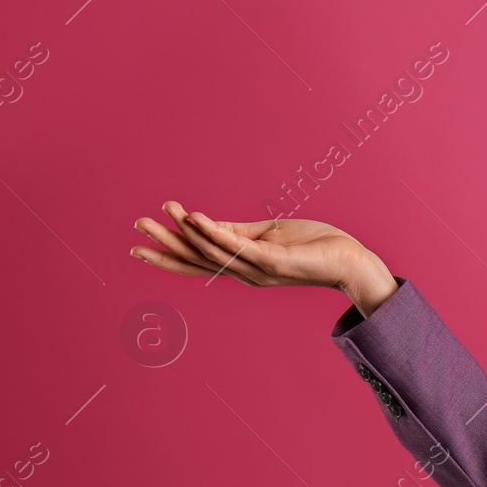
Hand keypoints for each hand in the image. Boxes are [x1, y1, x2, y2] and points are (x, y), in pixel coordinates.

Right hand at [130, 200, 376, 296]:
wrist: (349, 260)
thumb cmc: (313, 246)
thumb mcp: (268, 235)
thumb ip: (238, 231)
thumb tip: (206, 223)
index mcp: (242, 266)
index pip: (198, 260)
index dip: (168, 252)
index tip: (138, 244)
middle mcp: (244, 272)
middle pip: (196, 259)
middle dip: (164, 244)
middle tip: (136, 228)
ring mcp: (258, 269)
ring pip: (211, 251)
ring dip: (183, 232)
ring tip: (159, 214)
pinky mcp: (273, 260)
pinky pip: (237, 245)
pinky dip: (214, 232)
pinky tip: (195, 218)